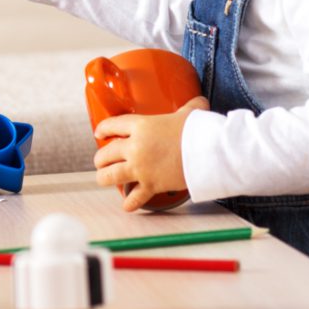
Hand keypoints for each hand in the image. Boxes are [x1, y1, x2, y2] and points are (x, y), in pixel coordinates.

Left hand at [93, 96, 208, 211]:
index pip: (112, 125)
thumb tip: (200, 102)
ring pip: (110, 175)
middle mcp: (135, 147)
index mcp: (141, 126)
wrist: (209, 152)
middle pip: (106, 153)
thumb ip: (189, 107)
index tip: (99, 133)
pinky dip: (130, 202)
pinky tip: (126, 205)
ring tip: (103, 178)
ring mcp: (141, 168)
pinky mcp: (151, 185)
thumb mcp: (190, 113)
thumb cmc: (198, 130)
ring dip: (104, 178)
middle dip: (101, 158)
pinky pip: (134, 197)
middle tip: (101, 161)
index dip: (103, 129)